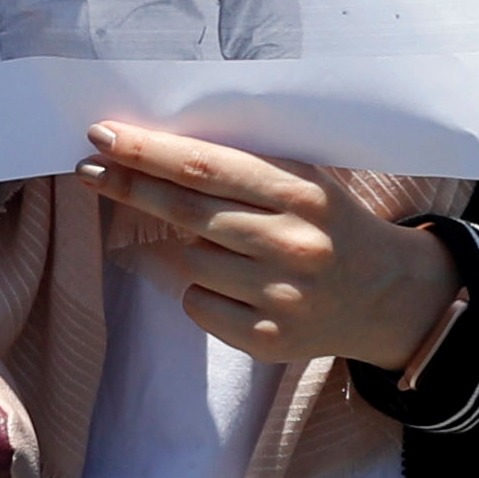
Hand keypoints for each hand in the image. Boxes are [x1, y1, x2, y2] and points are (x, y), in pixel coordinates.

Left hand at [76, 122, 455, 372]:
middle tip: (90, 171)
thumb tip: (155, 154)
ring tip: (229, 246)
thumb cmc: (329, 226)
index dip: (149, 152)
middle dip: (130, 186)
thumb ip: (243, 171)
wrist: (388, 295)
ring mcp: (281, 296)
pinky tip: (237, 285)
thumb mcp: (304, 183)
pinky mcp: (270, 340)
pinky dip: (203, 291)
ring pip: (190, 260)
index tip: (104, 137)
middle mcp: (292, 243)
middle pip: (186, 210)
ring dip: (189, 247)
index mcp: (301, 193)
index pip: (205, 167)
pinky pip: (200, 304)